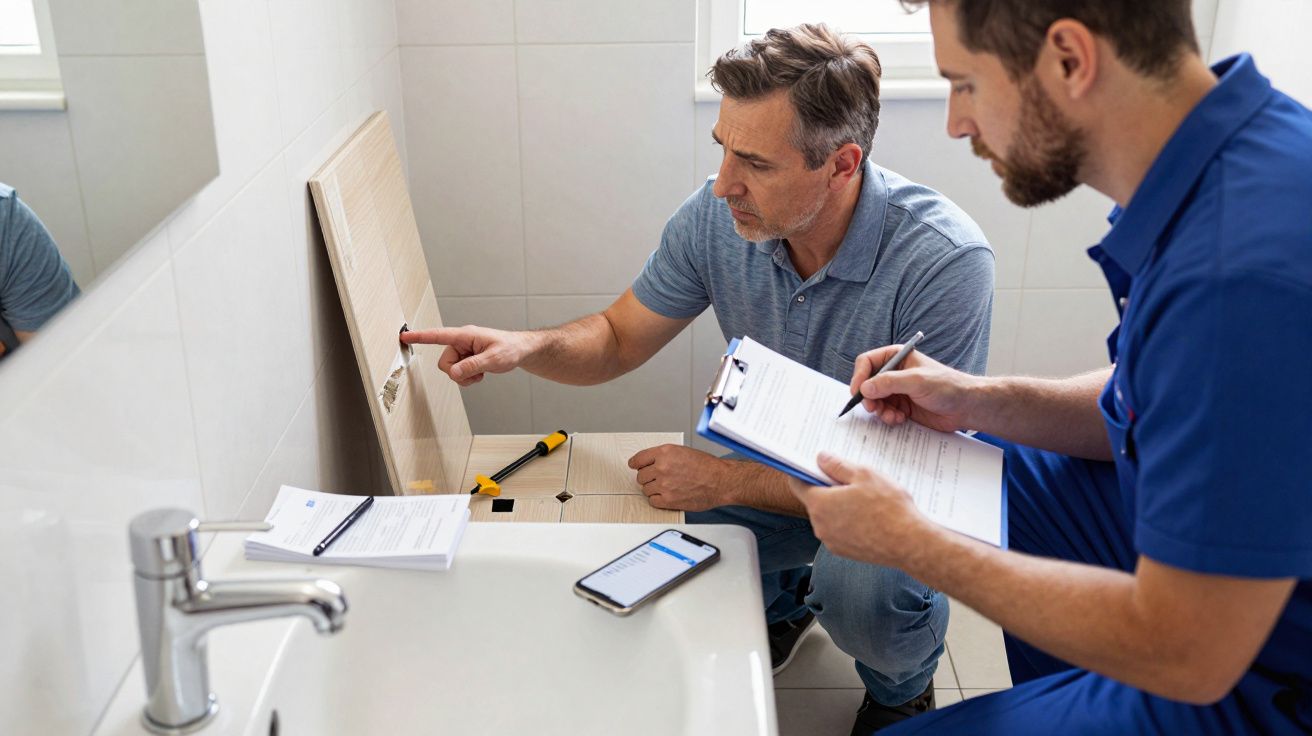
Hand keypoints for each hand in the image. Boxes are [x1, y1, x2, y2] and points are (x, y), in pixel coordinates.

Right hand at [401, 325, 536, 386]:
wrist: (519, 351)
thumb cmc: (510, 349)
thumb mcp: (494, 359)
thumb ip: (472, 366)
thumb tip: (453, 373)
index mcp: (466, 335)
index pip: (438, 335)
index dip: (421, 336)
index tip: (405, 336)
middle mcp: (461, 342)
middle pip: (444, 363)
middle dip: (458, 373)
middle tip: (477, 373)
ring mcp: (463, 351)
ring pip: (451, 370)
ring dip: (465, 376)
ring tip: (482, 372)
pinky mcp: (466, 359)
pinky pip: (458, 373)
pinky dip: (468, 377)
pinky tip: (481, 373)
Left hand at [628, 445, 729, 511]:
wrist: (720, 481)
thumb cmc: (707, 466)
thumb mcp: (683, 452)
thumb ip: (664, 456)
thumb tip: (650, 463)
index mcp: (665, 453)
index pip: (639, 459)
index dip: (635, 463)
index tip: (634, 466)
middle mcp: (662, 468)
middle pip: (641, 476)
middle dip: (648, 477)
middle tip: (659, 478)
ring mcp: (664, 485)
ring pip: (646, 489)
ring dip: (653, 489)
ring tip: (667, 487)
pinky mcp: (668, 500)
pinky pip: (652, 501)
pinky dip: (658, 499)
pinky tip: (667, 495)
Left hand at [789, 453, 931, 566]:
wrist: (909, 544)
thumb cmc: (888, 508)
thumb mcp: (864, 475)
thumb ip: (838, 466)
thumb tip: (821, 459)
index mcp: (820, 504)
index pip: (797, 484)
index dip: (803, 472)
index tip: (812, 466)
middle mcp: (820, 525)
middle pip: (814, 500)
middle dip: (828, 489)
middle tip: (851, 481)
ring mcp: (831, 541)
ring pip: (828, 516)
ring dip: (839, 506)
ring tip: (865, 500)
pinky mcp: (844, 551)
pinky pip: (839, 531)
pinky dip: (848, 522)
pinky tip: (869, 517)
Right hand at [848, 344, 979, 431]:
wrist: (966, 407)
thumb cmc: (947, 386)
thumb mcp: (917, 381)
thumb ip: (889, 383)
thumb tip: (864, 388)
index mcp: (897, 357)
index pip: (867, 362)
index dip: (859, 376)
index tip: (858, 392)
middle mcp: (894, 373)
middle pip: (867, 384)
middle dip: (869, 398)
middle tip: (874, 409)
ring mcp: (897, 391)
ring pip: (874, 401)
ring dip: (879, 411)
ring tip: (892, 416)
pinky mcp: (902, 406)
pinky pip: (885, 412)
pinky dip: (888, 418)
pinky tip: (900, 419)